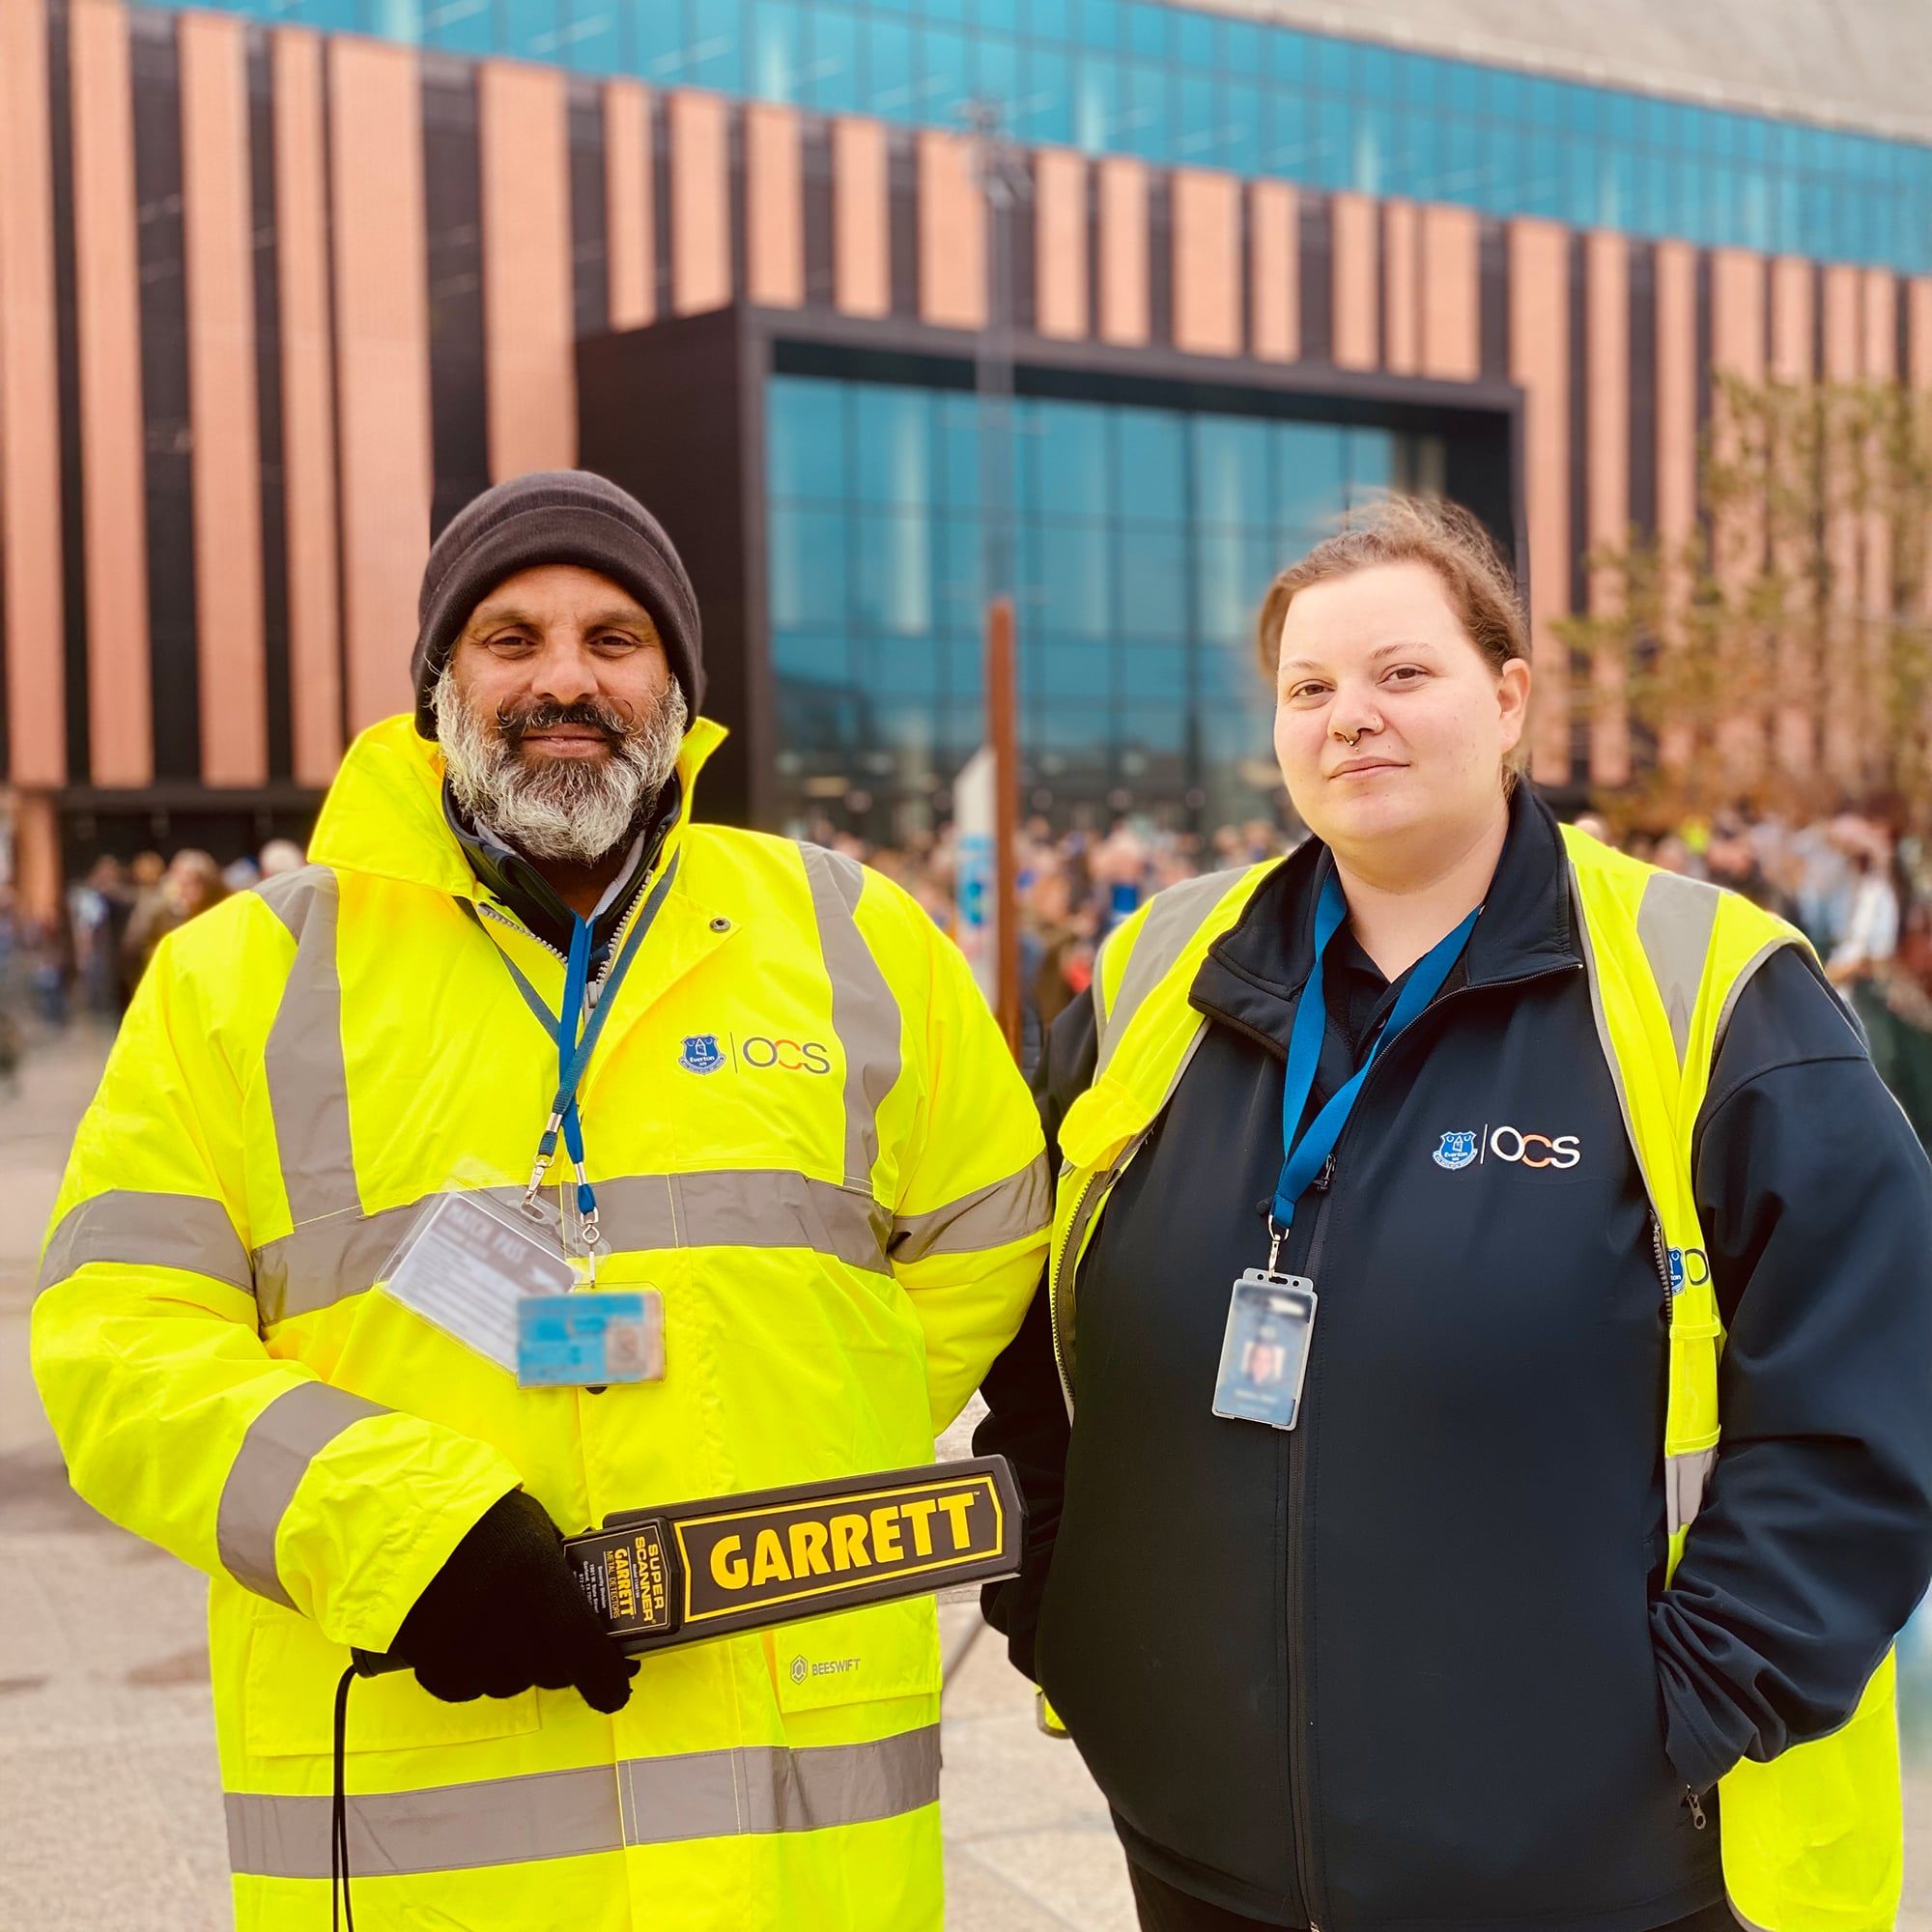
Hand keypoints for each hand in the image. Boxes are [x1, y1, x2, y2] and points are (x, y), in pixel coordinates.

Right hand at [392, 1489, 637, 1713]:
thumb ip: (558, 1564)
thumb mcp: (533, 1528)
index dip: (609, 1681)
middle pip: (550, 1671)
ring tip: (509, 1633)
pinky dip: (474, 1674)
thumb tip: (581, 1594)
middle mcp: (505, 1626)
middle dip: (563, 1662)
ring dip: (517, 1667)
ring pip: (508, 1684)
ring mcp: (464, 1649)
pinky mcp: (428, 1662)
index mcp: (540, 1585)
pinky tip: (472, 1647)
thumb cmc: (478, 1514)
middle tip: (564, 1644)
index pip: (587, 1654)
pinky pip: (464, 1688)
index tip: (618, 1688)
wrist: (399, 1517)